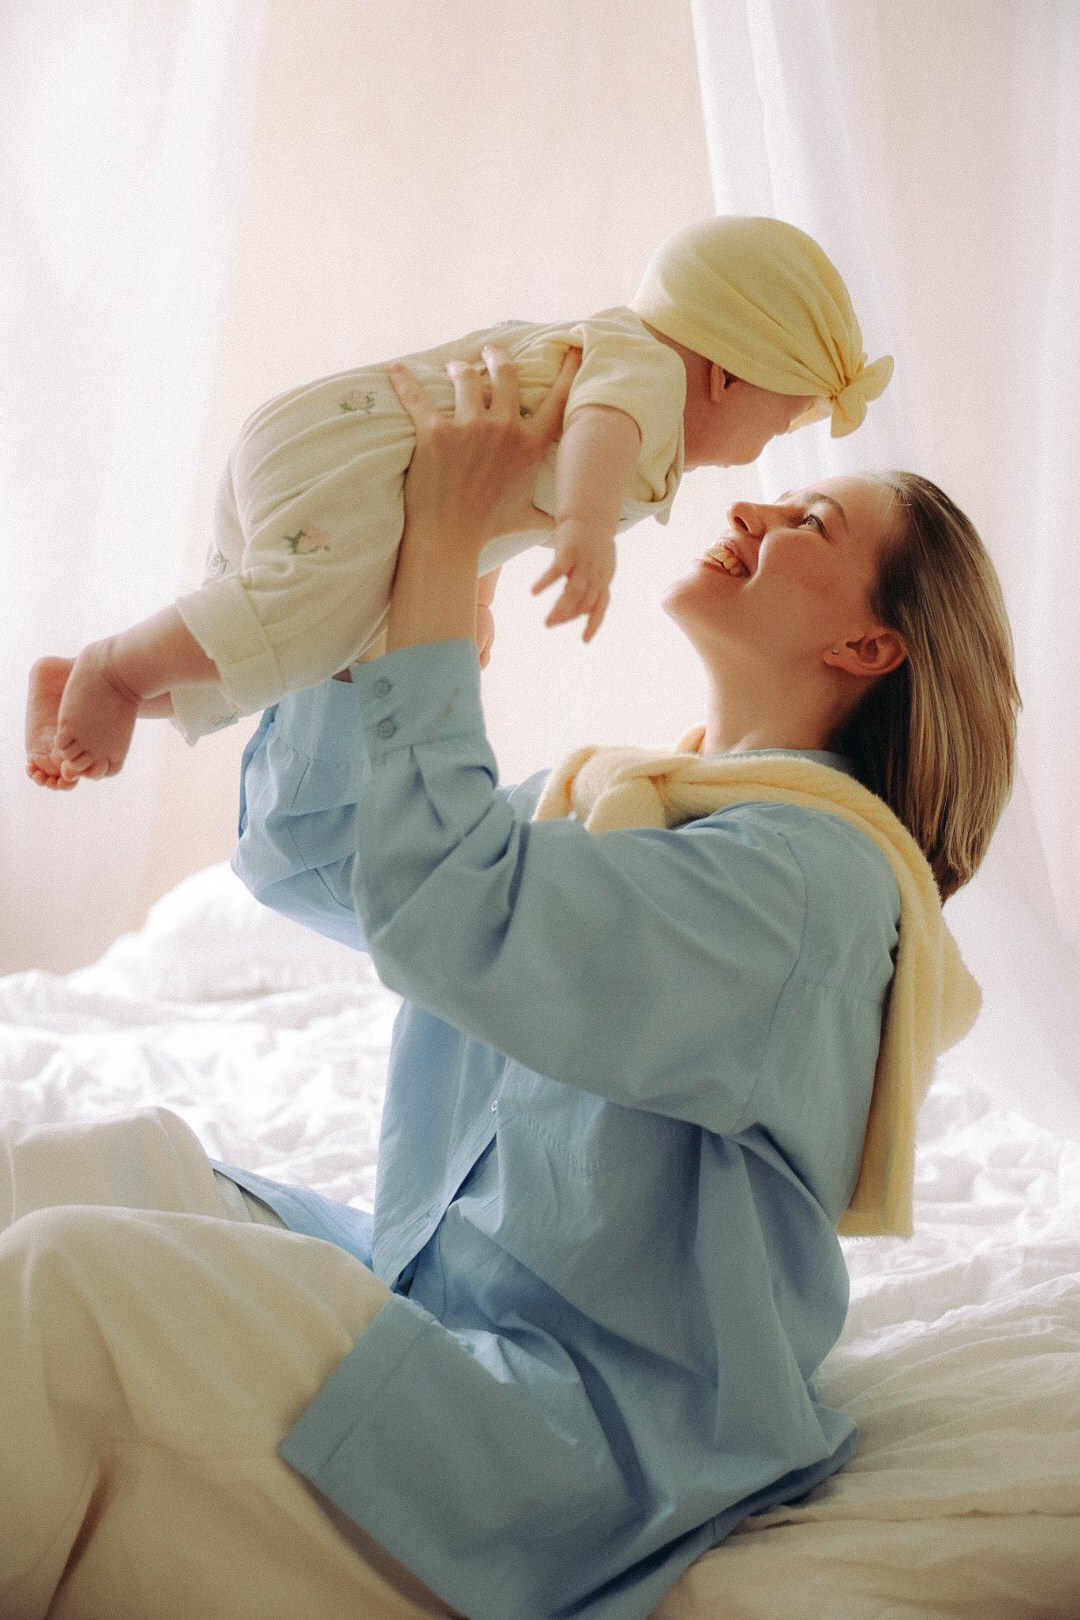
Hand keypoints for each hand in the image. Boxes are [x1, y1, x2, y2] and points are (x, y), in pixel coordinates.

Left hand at [388, 344, 579, 561]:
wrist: (449, 537)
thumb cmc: (489, 528)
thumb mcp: (528, 518)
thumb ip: (550, 514)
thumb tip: (567, 527)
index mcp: (530, 445)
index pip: (557, 399)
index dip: (567, 370)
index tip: (570, 349)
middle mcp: (505, 429)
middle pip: (505, 373)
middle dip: (496, 356)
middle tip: (489, 352)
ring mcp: (469, 428)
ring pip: (466, 377)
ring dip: (460, 368)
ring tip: (454, 368)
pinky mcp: (435, 432)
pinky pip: (417, 397)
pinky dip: (404, 381)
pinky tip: (396, 370)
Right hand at [531, 519, 615, 642]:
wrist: (590, 514)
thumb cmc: (592, 543)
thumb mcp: (598, 566)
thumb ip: (590, 585)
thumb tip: (577, 606)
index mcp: (603, 578)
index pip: (600, 606)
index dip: (593, 623)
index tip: (584, 640)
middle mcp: (596, 573)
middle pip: (584, 602)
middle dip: (568, 616)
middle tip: (550, 624)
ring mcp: (583, 563)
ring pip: (574, 593)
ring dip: (561, 609)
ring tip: (547, 621)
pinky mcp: (569, 551)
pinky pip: (557, 572)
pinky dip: (546, 583)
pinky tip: (534, 592)